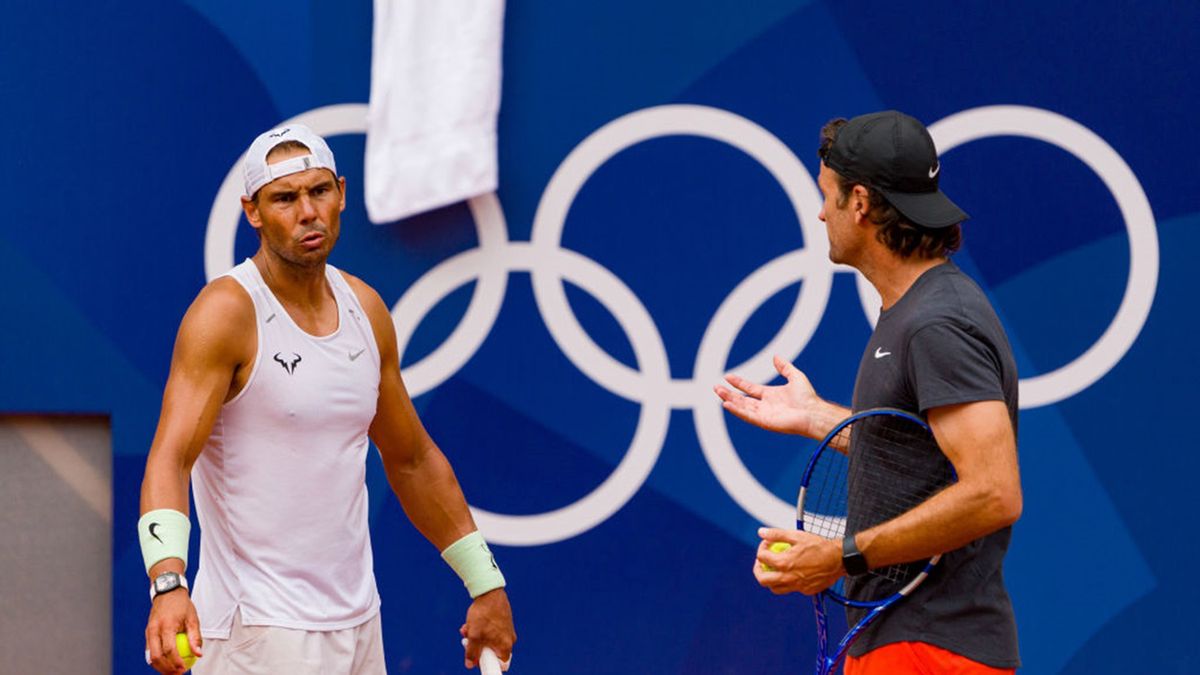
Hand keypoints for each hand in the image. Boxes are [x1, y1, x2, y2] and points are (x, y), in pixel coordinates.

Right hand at [145, 590, 201, 673]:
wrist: (167, 591)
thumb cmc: (182, 605)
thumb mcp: (193, 618)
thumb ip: (195, 637)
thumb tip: (198, 654)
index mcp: (166, 626)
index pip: (169, 649)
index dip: (176, 662)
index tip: (183, 670)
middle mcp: (154, 630)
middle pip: (156, 656)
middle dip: (166, 669)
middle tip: (177, 674)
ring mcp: (148, 631)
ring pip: (150, 656)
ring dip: (160, 667)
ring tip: (172, 672)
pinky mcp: (147, 633)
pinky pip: (149, 650)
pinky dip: (156, 659)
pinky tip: (166, 664)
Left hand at [460, 588, 514, 669]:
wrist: (489, 591)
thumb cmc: (484, 613)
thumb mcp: (474, 635)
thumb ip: (472, 652)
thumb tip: (470, 664)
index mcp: (506, 645)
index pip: (500, 664)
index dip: (486, 663)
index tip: (476, 657)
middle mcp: (509, 639)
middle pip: (492, 652)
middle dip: (477, 647)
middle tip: (467, 640)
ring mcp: (507, 630)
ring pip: (489, 640)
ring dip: (477, 637)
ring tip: (467, 628)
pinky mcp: (504, 621)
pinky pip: (492, 631)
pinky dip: (481, 629)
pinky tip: (472, 622)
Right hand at [714, 355, 830, 437]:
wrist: (813, 412)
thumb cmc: (807, 397)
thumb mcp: (795, 376)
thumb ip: (785, 367)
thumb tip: (776, 357)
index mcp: (771, 395)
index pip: (750, 389)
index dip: (739, 383)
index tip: (728, 377)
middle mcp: (765, 405)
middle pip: (743, 399)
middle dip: (729, 393)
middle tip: (716, 387)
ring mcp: (764, 414)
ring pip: (742, 407)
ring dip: (730, 400)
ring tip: (718, 393)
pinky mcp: (764, 422)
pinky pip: (747, 416)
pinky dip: (737, 410)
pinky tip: (727, 404)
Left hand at [753, 527, 843, 595]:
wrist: (839, 559)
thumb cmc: (819, 546)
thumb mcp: (797, 536)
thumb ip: (776, 534)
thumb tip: (761, 532)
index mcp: (784, 563)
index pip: (762, 557)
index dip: (762, 548)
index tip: (767, 544)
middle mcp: (788, 577)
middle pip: (763, 580)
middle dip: (758, 570)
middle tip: (761, 562)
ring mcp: (797, 586)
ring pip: (775, 588)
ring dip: (770, 579)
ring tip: (773, 569)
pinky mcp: (806, 591)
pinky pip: (790, 589)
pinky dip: (786, 582)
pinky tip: (791, 572)